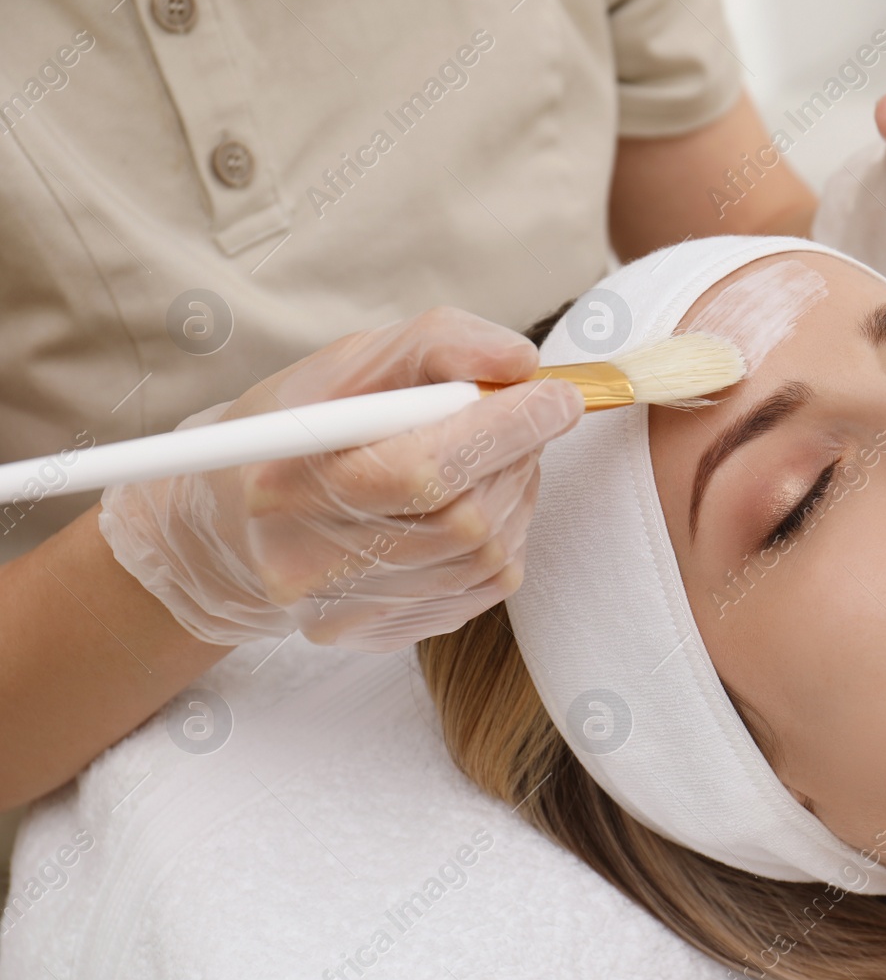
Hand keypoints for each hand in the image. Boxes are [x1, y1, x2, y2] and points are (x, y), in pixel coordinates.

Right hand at [98, 307, 584, 652]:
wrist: (236, 522)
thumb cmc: (299, 428)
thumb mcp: (349, 364)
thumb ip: (435, 346)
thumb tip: (521, 361)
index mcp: (286, 481)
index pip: (422, 471)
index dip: (504, 430)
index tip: (557, 395)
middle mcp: (311, 563)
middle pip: (466, 518)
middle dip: (517, 457)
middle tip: (528, 415)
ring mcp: (349, 610)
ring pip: (488, 553)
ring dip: (515, 491)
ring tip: (493, 453)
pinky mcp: (385, 633)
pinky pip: (487, 584)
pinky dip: (505, 531)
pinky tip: (477, 499)